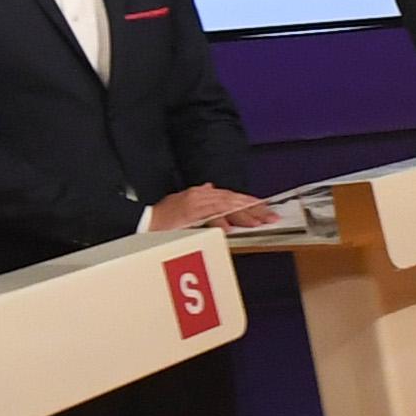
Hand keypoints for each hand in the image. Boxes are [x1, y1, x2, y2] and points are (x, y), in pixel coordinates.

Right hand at [142, 185, 272, 230]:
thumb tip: (211, 187)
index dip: (249, 202)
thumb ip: (200, 195)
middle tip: (270, 216)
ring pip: (226, 206)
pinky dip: (220, 221)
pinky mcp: (188, 213)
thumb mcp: (184, 201)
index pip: (232, 196)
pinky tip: (231, 227)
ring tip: (259, 222)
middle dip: (254, 209)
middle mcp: (202, 195)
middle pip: (233, 200)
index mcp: (203, 194)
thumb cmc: (164, 215)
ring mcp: (195, 203)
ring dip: (243, 215)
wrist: (145, 219)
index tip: (265, 209)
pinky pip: (208, 216)